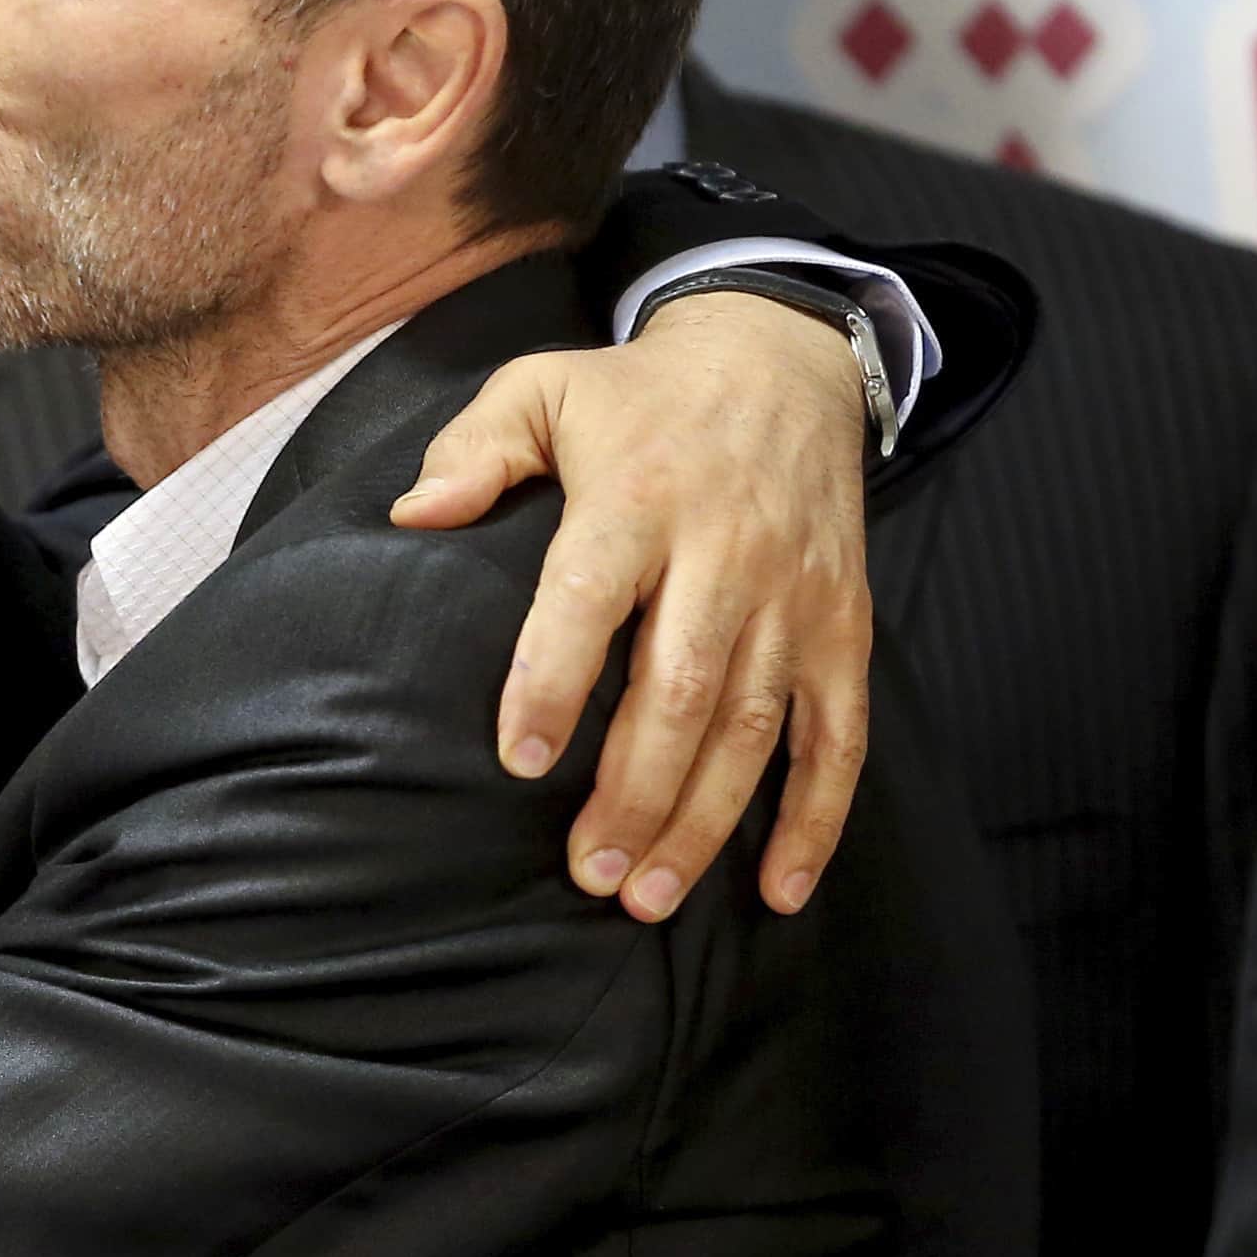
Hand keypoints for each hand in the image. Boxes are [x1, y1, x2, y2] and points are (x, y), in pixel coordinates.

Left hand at [392, 294, 873, 920]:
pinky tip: (780, 890)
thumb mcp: (546, 386)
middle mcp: (725, 553)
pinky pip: (840, 736)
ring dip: (705, 822)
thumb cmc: (641, 394)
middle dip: (634, 793)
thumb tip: (413, 514)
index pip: (589, 597)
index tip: (520, 761)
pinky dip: (816, 818)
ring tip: (648, 897)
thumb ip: (475, 447)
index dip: (554, 681)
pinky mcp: (844, 627)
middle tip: (587, 874)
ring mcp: (793, 598)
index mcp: (639, 498)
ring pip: (752, 728)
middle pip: (680, 690)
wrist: (785, 359)